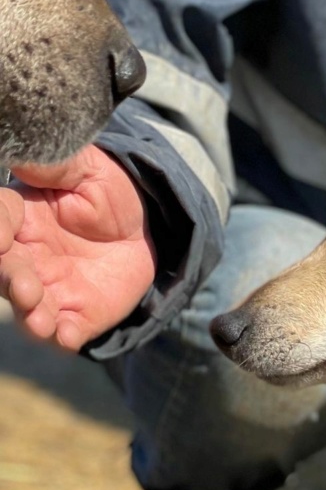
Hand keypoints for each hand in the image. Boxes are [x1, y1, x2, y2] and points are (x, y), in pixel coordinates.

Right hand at [0, 146, 154, 350]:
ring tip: (41, 321)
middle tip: (26, 289)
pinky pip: (64, 331)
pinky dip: (62, 337)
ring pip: (28, 308)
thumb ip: (54, 164)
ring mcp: (51, 289)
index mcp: (22, 217)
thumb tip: (20, 153)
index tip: (0, 238)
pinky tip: (67, 337)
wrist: (147, 226)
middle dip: (11, 280)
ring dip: (31, 317)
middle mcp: (26, 257)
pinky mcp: (78, 314)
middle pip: (5, 271)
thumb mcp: (88, 168)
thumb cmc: (108, 191)